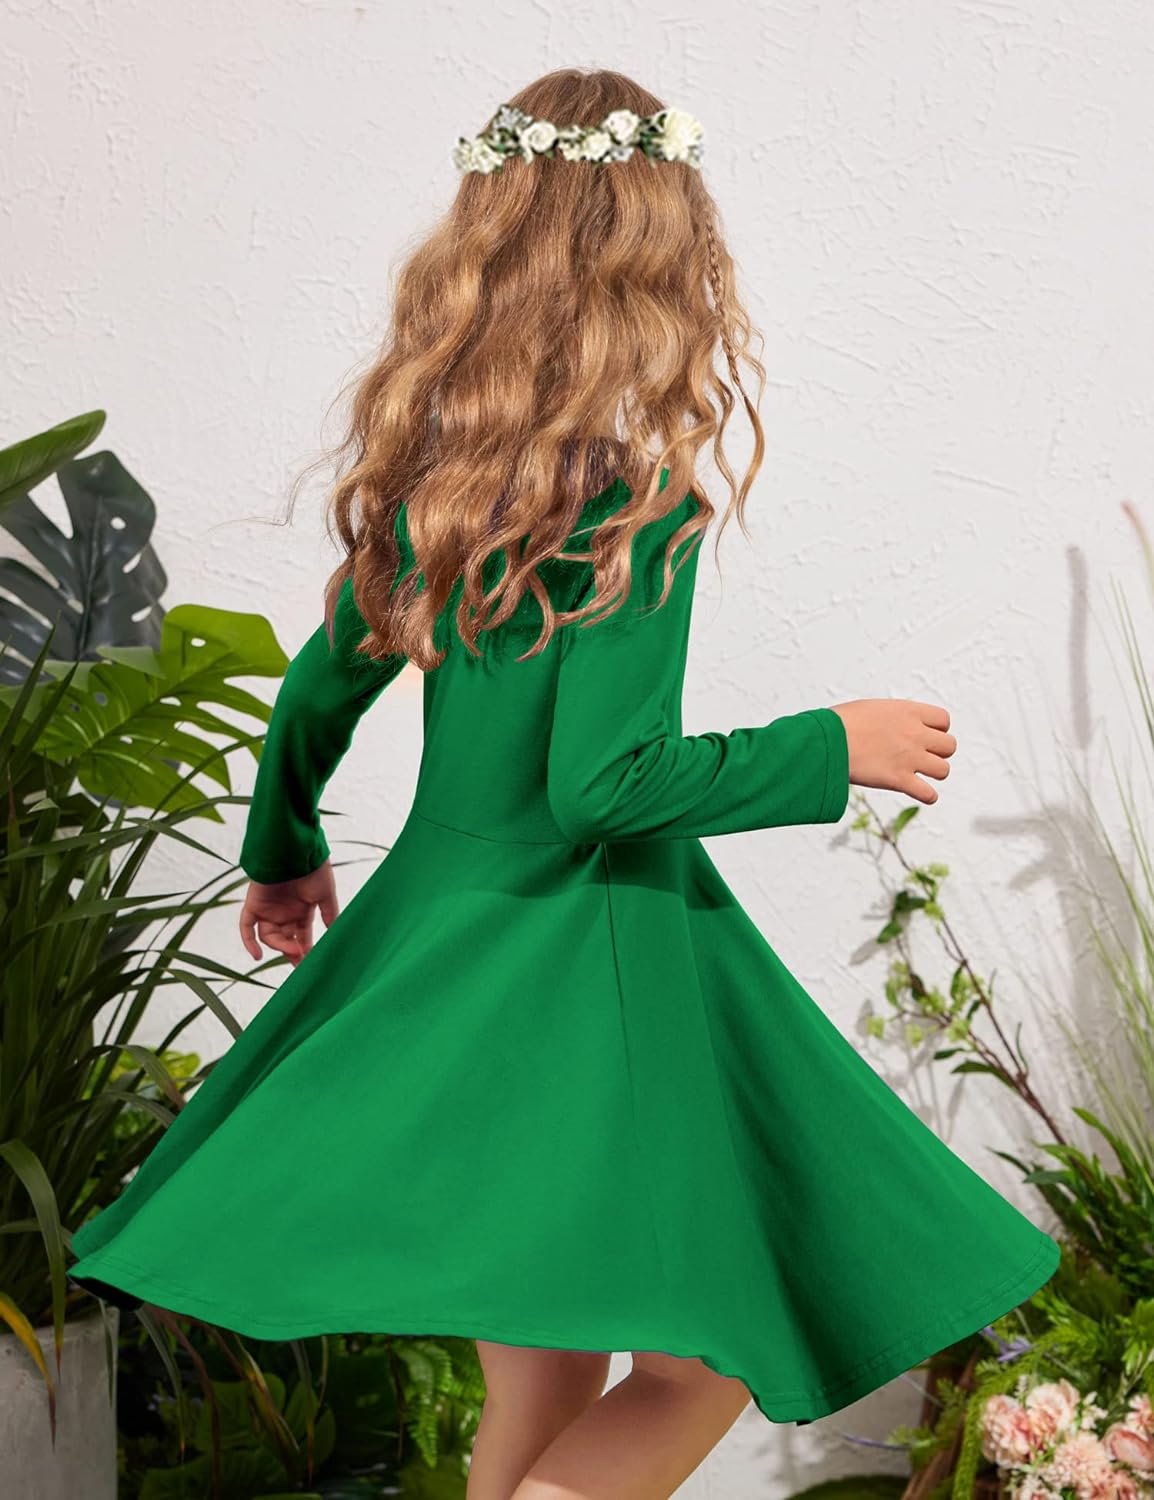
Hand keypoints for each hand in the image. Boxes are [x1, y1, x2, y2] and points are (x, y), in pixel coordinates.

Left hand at [238, 859, 339, 965]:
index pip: (302, 936)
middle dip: (292, 953)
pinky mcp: (254, 904)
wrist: (296, 850)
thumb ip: (329, 914)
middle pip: (285, 939)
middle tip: (302, 965)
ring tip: (294, 950)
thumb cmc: (313, 869)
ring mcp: (268, 909)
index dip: (306, 950)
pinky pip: (246, 926)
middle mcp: (284, 911)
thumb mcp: (326, 894)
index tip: (311, 963)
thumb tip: (334, 934)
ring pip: (270, 936)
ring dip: (280, 946)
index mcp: (301, 909)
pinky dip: (249, 941)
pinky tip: (257, 956)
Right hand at [829, 699, 956, 805]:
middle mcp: (915, 734)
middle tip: (920, 755)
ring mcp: (910, 758)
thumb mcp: (871, 709)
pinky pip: (929, 794)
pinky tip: (920, 793)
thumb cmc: (839, 723)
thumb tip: (892, 728)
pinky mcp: (899, 780)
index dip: (936, 729)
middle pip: (949, 746)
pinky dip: (927, 796)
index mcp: (909, 712)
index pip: (944, 720)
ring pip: (943, 770)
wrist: (826, 741)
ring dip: (934, 773)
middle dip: (938, 751)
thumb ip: (891, 718)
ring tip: (918, 773)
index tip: (923, 735)